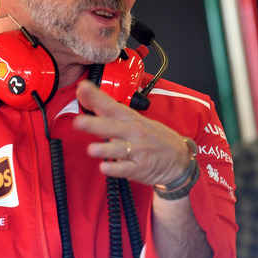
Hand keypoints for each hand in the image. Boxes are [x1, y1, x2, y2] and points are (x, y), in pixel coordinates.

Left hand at [72, 80, 190, 185]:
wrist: (178, 158)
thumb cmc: (152, 136)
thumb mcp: (133, 119)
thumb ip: (106, 109)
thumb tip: (83, 93)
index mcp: (129, 118)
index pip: (110, 105)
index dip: (96, 97)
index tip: (82, 88)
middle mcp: (132, 132)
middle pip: (112, 126)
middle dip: (94, 124)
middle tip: (78, 122)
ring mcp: (137, 150)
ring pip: (119, 148)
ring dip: (105, 149)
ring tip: (91, 149)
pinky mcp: (140, 167)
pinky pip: (126, 169)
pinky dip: (116, 169)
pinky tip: (105, 168)